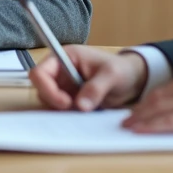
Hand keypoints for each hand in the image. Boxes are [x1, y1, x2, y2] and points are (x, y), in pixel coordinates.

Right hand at [30, 45, 148, 110]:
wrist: (132, 81)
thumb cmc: (121, 69)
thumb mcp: (112, 74)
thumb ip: (96, 88)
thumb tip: (81, 106)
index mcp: (64, 57)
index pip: (40, 72)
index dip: (46, 88)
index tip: (65, 102)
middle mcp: (60, 71)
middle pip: (41, 90)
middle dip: (55, 102)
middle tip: (77, 109)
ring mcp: (63, 87)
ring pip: (50, 102)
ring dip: (64, 110)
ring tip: (86, 109)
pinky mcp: (69, 100)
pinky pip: (61, 111)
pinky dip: (70, 115)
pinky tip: (87, 113)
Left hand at [122, 65, 172, 149]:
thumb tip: (168, 111)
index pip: (164, 88)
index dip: (145, 101)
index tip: (134, 111)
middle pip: (158, 97)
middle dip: (139, 111)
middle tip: (125, 121)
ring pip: (160, 109)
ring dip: (141, 119)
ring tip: (129, 127)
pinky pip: (170, 122)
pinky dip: (152, 127)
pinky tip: (142, 131)